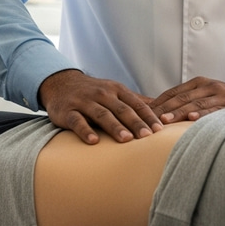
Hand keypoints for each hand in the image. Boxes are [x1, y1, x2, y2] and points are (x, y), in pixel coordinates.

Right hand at [39, 69, 162, 142]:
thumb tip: (163, 110)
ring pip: (102, 114)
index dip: (148, 116)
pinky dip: (85, 131)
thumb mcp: (116, 92)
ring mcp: (84, 102)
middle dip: (136, 123)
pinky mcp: (67, 111)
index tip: (160, 130)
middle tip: (148, 137)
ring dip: (115, 127)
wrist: (61, 84)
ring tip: (126, 140)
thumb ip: (136, 101)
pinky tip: (93, 141)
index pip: (136, 104)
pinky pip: (77, 121)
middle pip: (122, 109)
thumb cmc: (94, 92)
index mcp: (117, 90)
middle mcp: (102, 94)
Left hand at [149, 77, 224, 123]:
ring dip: (179, 113)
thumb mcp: (205, 95)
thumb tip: (161, 113)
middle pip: (181, 98)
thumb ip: (187, 100)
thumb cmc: (223, 99)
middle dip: (164, 109)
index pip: (173, 92)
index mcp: (198, 83)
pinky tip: (192, 119)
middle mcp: (207, 86)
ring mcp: (219, 94)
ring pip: (195, 104)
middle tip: (149, 118)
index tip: (144, 112)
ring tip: (166, 121)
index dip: (159, 102)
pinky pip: (214, 110)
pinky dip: (202, 115)